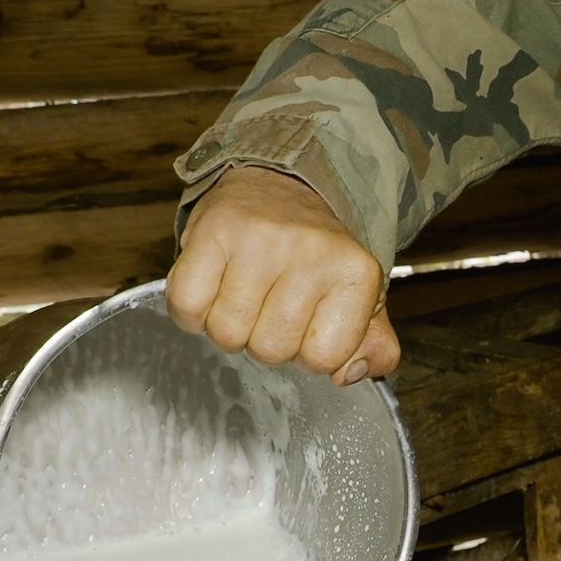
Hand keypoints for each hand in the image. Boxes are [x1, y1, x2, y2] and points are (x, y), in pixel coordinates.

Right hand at [166, 166, 399, 384]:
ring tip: (245, 296)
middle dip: (265, 340)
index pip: (324, 358)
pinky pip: (188, 306)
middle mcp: (311, 252)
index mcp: (356, 273)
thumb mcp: (361, 298)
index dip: (309, 354)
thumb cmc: (318, 256)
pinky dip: (193, 311)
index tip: (308, 326)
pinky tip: (214, 290)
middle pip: (270, 350)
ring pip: (227, 334)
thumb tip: (352, 374)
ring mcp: (259, 240)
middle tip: (271, 307)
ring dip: (229, 327)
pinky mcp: (212, 230)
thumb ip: (373, 346)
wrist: (280, 187)